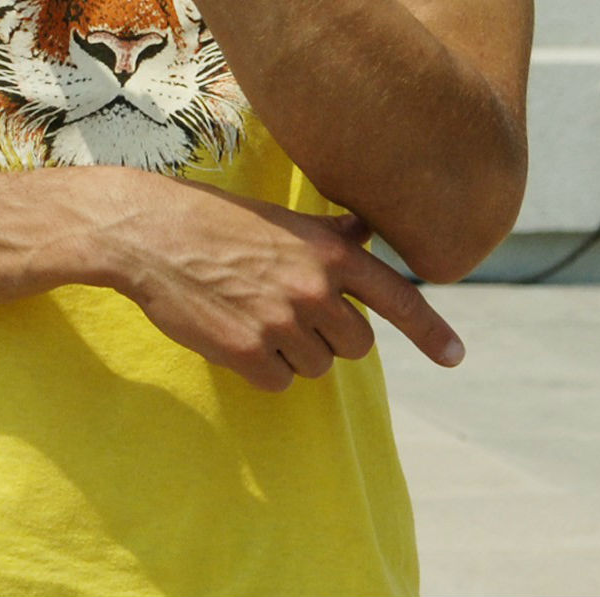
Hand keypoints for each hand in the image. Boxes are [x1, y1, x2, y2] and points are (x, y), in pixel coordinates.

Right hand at [92, 173, 462, 392]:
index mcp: (330, 253)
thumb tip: (367, 232)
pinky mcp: (248, 351)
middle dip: (329, 338)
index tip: (455, 358)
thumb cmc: (210, 219)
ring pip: (316, 367)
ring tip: (250, 314)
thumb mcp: (280, 217)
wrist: (144, 233)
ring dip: (291, 353)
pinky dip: (261, 368)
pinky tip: (232, 333)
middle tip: (286, 312)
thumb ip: (330, 234)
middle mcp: (314, 288)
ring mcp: (282, 322)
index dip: (431, 332)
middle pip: (356, 346)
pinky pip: (279, 381)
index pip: (398, 299)